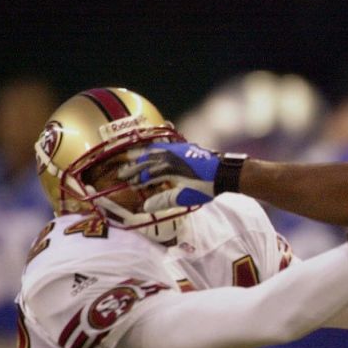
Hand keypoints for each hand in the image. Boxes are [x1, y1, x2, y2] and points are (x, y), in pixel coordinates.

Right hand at [118, 142, 245, 211]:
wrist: (224, 171)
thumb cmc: (205, 186)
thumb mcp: (185, 196)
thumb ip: (164, 200)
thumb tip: (145, 207)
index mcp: (166, 168)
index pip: (145, 175)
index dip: (136, 180)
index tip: (128, 184)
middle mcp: (169, 156)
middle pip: (147, 161)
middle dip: (134, 167)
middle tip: (123, 172)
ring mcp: (177, 149)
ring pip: (154, 150)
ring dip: (142, 154)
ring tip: (132, 155)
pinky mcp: (185, 147)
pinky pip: (166, 142)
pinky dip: (157, 143)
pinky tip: (156, 140)